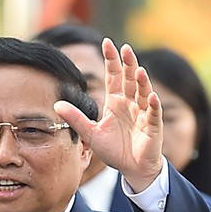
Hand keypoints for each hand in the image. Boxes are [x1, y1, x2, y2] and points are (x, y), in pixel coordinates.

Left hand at [55, 39, 162, 191]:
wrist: (131, 168)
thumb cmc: (114, 149)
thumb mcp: (91, 133)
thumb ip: (75, 118)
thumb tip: (56, 104)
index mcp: (116, 101)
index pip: (114, 76)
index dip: (111, 60)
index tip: (107, 42)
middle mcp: (131, 103)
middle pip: (130, 79)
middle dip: (128, 64)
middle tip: (125, 48)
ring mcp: (143, 113)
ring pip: (144, 93)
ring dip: (142, 82)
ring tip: (139, 70)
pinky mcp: (153, 127)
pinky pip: (153, 114)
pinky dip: (154, 105)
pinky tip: (153, 97)